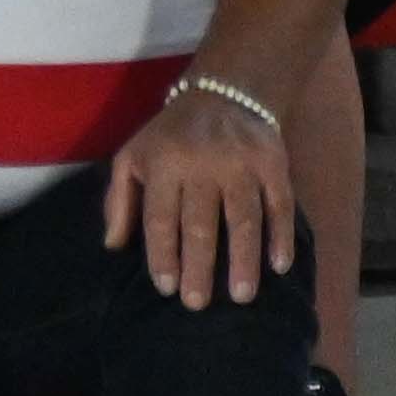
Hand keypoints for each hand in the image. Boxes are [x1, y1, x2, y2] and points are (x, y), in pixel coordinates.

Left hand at [103, 70, 305, 305]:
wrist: (224, 92)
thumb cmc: (170, 135)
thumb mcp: (133, 156)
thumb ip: (120, 200)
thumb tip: (113, 246)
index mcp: (163, 163)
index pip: (160, 217)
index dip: (162, 254)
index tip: (165, 288)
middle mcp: (202, 164)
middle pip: (200, 223)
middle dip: (198, 267)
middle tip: (197, 303)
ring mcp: (241, 164)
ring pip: (242, 219)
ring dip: (243, 260)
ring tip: (241, 296)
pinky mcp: (273, 164)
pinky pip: (280, 205)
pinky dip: (281, 236)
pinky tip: (279, 266)